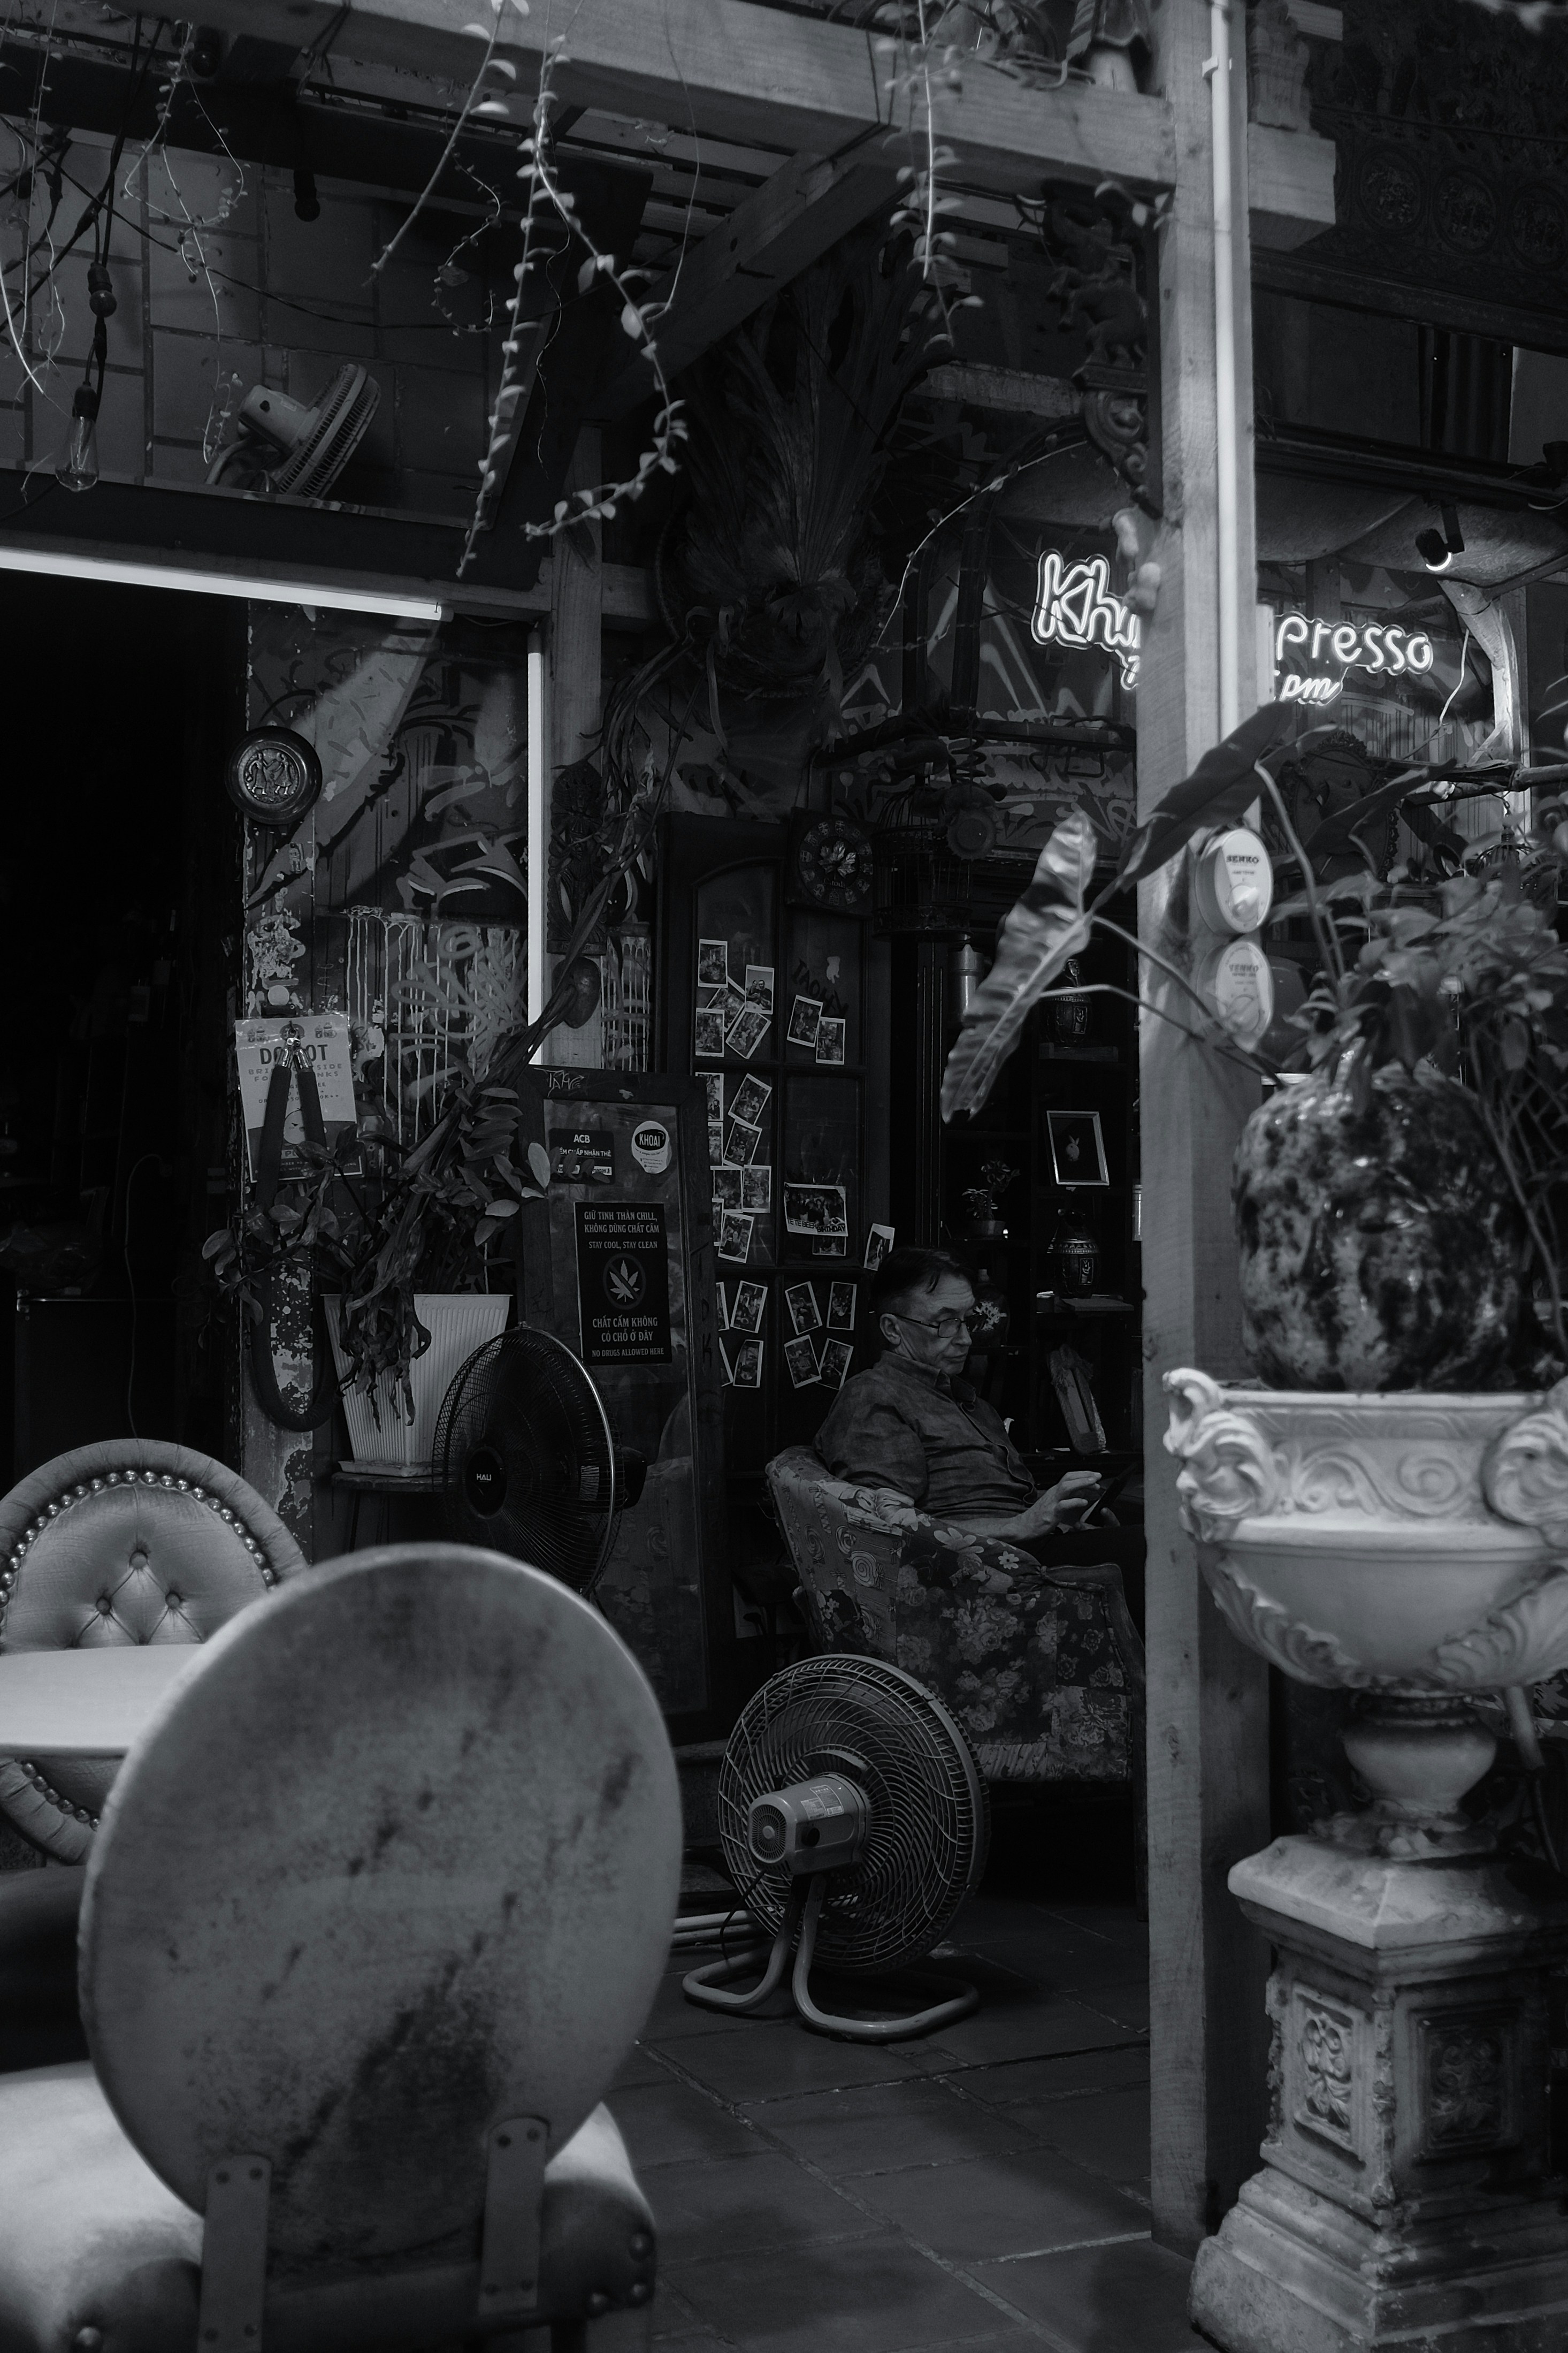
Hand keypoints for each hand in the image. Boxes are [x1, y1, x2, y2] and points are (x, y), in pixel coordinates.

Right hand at [982, 1473, 1100, 1540]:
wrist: (1023, 1527)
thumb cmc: (1039, 1517)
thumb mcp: (1055, 1504)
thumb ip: (1067, 1498)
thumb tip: (1081, 1493)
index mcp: (1055, 1492)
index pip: (1069, 1477)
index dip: (1083, 1474)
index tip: (1095, 1476)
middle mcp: (1053, 1494)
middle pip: (1068, 1478)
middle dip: (1084, 1475)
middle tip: (1098, 1476)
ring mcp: (1051, 1502)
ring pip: (1066, 1487)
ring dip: (1081, 1483)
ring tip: (1093, 1483)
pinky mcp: (1051, 1513)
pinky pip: (1063, 1505)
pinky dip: (1074, 1501)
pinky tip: (1084, 1502)